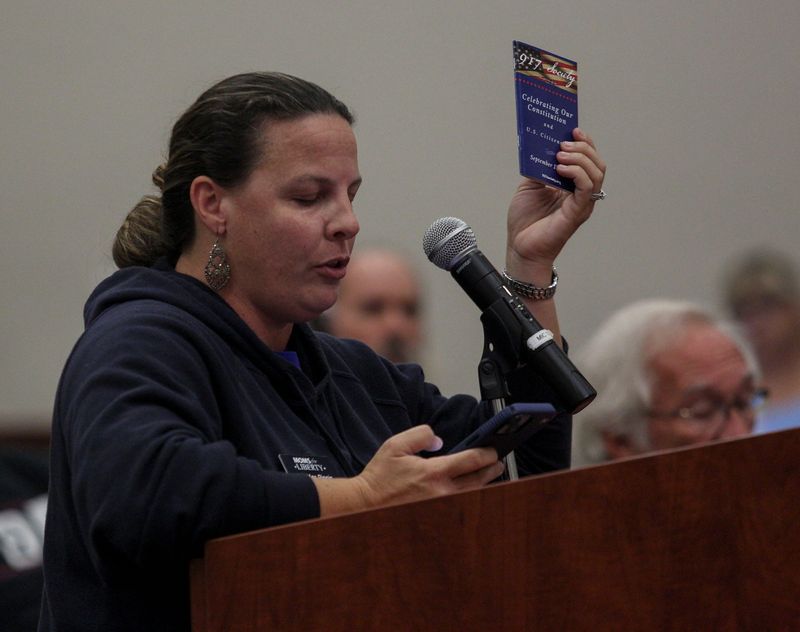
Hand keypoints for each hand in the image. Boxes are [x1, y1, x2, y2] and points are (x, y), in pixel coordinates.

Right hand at [356, 425, 504, 506]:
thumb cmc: (380, 476)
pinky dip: (469, 495)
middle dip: (492, 469)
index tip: (493, 449)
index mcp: (434, 473)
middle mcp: (442, 492)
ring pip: (471, 494)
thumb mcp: (396, 445)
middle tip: (499, 462)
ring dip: (483, 483)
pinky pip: (459, 503)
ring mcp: (440, 506)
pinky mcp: (436, 514)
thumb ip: (421, 435)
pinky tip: (471, 489)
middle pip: (478, 480)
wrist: (366, 503)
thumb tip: (439, 441)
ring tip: (489, 474)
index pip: (471, 461)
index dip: (487, 454)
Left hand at [506, 128, 605, 280]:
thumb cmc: (526, 221)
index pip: (587, 159)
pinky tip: (561, 168)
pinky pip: (587, 188)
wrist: (520, 246)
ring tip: (561, 155)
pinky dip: (577, 174)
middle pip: (596, 163)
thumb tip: (542, 146)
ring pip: (596, 173)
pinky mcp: (577, 212)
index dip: (584, 142)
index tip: (572, 129)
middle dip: (583, 148)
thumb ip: (539, 167)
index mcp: (571, 185)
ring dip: (581, 158)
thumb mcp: (530, 185)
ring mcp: (581, 203)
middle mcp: (580, 193)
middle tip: (564, 143)